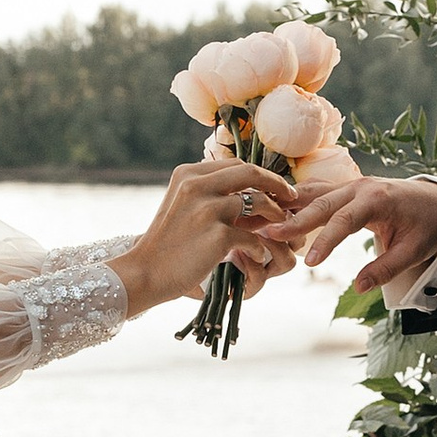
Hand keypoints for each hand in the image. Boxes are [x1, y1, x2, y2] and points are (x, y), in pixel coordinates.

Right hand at [110, 158, 292, 318]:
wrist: (146, 272)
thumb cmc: (168, 243)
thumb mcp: (183, 206)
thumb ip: (211, 194)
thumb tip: (253, 192)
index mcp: (189, 174)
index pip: (235, 164)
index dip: (260, 174)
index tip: (275, 186)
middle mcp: (197, 186)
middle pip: (251, 173)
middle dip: (277, 184)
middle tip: (291, 197)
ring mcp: (207, 210)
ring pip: (258, 203)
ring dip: (275, 215)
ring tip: (279, 228)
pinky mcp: (217, 236)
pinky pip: (253, 238)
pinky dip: (259, 248)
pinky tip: (257, 256)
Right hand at [264, 168, 436, 297]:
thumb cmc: (429, 225)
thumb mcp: (413, 251)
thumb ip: (385, 269)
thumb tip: (359, 287)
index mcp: (377, 199)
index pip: (344, 220)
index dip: (325, 241)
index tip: (308, 262)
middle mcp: (360, 186)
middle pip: (321, 202)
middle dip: (294, 219)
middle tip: (268, 232)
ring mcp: (351, 184)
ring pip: (314, 192)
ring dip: (288, 205)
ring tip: (260, 216)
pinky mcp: (346, 188)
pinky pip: (317, 191)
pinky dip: (296, 199)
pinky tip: (274, 208)